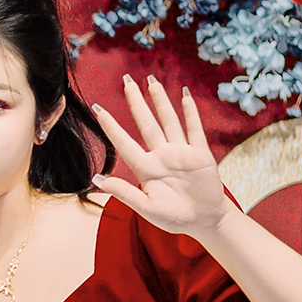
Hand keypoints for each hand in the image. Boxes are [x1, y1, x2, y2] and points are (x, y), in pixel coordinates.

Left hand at [90, 76, 230, 240]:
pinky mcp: (200, 154)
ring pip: (168, 120)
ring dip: (160, 100)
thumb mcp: (147, 208)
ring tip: (150, 81)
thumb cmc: (175, 218)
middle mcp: (161, 156)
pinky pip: (194, 129)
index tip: (97, 108)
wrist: (205, 221)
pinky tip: (183, 95)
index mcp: (146, 169)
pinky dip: (190, 112)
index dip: (111, 126)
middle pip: (146, 123)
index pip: (124, 143)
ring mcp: (180, 152)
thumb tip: (97, 179)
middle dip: (136, 101)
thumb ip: (124, 193)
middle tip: (126, 79)